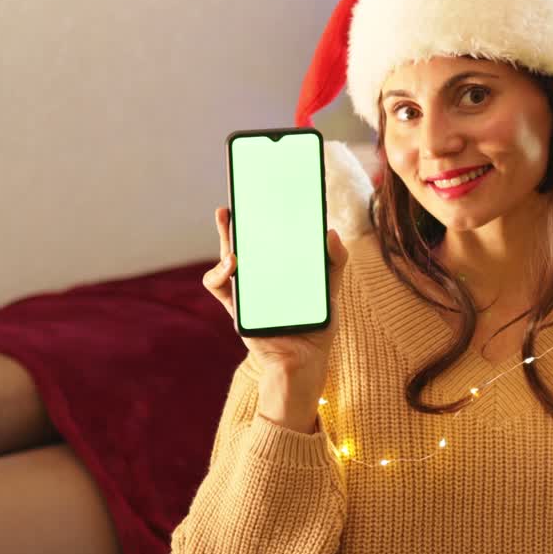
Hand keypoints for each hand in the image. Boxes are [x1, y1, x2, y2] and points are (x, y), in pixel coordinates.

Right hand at [203, 207, 348, 380]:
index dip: (260, 216)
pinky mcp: (235, 306)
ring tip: (230, 226)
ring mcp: (245, 290)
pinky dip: (218, 272)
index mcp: (280, 267)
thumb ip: (336, 261)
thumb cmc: (317, 324)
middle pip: (241, 242)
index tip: (259, 193)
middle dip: (233, 221)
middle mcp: (260, 276)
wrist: (304, 361)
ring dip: (224, 240)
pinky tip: (232, 264)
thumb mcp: (330, 289)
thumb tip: (330, 232)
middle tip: (232, 202)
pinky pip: (217, 285)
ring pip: (225, 258)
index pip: (267, 236)